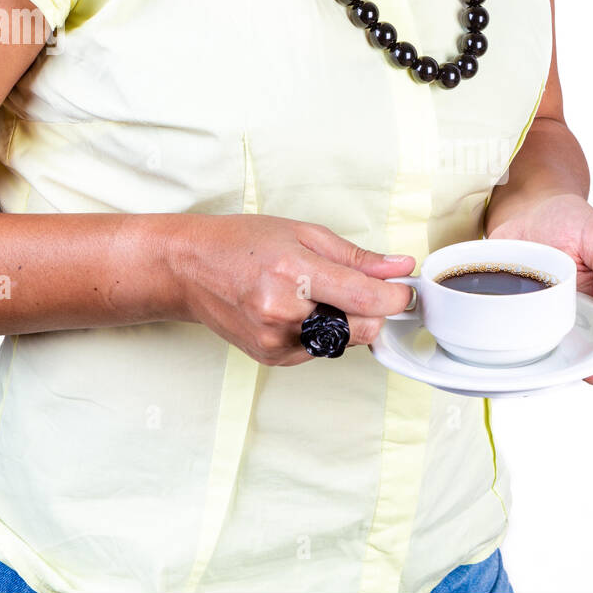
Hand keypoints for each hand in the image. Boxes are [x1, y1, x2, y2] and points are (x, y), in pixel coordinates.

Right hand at [164, 215, 415, 365]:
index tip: (404, 290)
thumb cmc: (241, 243)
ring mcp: (275, 341)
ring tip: (314, 293)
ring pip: (343, 341)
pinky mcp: (271, 358)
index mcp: (293, 273)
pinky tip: (297, 309)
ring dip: (345, 321)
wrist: (188, 269)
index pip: (367, 298)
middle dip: (371, 310)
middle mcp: (283, 312)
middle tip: (357, 287)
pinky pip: (319, 350)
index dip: (396, 296)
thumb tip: (399, 267)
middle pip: (362, 328)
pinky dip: (321, 331)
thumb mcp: (303, 234)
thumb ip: (356, 257)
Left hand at [487, 192, 592, 383]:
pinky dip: (497, 332)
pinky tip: (494, 339)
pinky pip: (500, 325)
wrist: (530, 203)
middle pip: (569, 352)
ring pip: (534, 346)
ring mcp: (533, 312)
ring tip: (528, 363)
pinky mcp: (506, 303)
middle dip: (565, 367)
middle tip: (560, 371)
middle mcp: (565, 314)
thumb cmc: (571, 220)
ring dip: (530, 356)